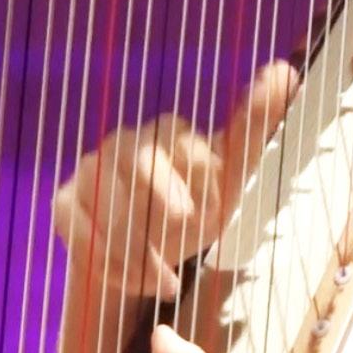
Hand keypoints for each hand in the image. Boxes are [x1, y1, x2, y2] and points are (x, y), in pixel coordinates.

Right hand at [52, 61, 298, 300]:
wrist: (154, 257)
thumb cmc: (198, 206)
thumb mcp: (233, 174)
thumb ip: (255, 125)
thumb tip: (286, 70)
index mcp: (168, 134)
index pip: (176, 136)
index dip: (194, 169)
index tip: (209, 204)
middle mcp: (124, 144)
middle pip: (129, 153)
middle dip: (158, 190)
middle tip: (184, 223)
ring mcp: (90, 173)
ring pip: (101, 195)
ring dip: (135, 242)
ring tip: (167, 282)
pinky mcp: (65, 205)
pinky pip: (76, 227)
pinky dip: (105, 260)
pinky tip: (137, 283)